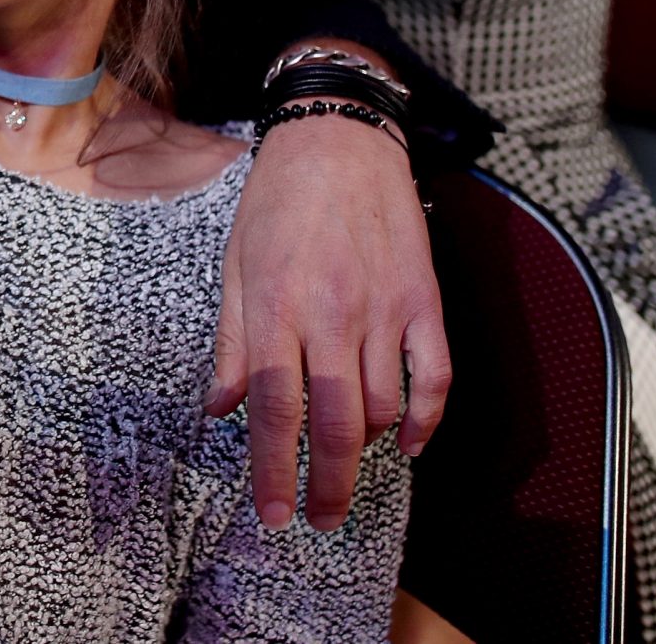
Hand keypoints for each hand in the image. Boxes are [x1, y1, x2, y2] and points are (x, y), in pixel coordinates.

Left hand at [207, 111, 446, 529]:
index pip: (275, 408)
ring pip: (384, 406)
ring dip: (367, 444)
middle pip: (336, 422)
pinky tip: (410, 441)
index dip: (273, 469)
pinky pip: (436, 376)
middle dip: (328, 483)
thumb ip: (233, 342)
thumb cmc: (277, 200)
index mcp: (277, 306)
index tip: (273, 514)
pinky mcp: (425, 297)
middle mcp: (333, 313)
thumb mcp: (235, 264)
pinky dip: (427, 418)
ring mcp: (385, 307)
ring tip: (348, 456)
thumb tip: (220, 409)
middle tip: (321, 519)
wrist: (337, 136)